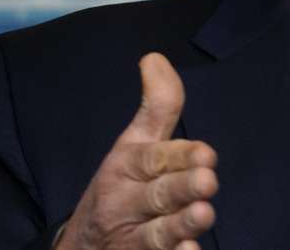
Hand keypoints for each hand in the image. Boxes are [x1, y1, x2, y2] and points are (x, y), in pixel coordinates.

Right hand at [56, 53, 217, 249]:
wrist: (82, 248)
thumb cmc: (120, 187)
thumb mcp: (134, 144)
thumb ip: (157, 105)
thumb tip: (155, 58)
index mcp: (127, 167)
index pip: (153, 159)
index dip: (179, 156)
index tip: (205, 153)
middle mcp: (127, 203)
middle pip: (158, 195)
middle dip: (182, 188)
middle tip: (207, 182)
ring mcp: (133, 238)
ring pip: (158, 234)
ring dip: (181, 224)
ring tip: (204, 215)